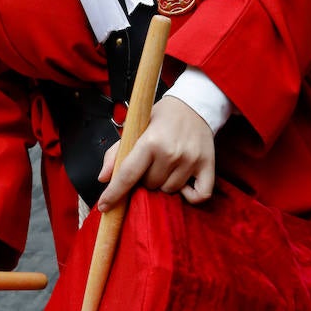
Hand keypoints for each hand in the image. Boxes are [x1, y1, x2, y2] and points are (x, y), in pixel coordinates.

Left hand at [96, 95, 214, 211]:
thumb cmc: (162, 117)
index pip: (128, 174)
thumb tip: (103, 178)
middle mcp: (171, 152)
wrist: (194, 104)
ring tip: (168, 166)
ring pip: (169, 191)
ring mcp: (190, 160)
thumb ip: (117, 152)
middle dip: (146, 178)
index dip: (114, 193)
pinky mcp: (208, 165)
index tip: (104, 206)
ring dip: (165, 184)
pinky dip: (189, 195)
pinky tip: (184, 182)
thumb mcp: (136, 127)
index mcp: (150, 141)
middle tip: (152, 162)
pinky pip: (199, 195)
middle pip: (149, 185)